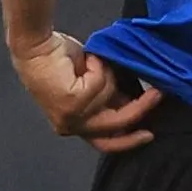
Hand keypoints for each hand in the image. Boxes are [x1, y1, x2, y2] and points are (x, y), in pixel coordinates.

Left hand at [10, 31, 158, 151]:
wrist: (34, 47)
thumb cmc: (58, 61)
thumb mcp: (89, 86)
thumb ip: (108, 99)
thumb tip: (131, 103)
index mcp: (73, 125)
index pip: (105, 143)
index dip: (129, 140)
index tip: (149, 134)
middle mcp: (70, 126)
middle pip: (116, 125)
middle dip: (139, 109)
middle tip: (157, 93)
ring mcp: (71, 115)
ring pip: (111, 94)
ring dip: (106, 72)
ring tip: (90, 61)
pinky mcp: (72, 101)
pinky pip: (101, 81)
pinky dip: (97, 64)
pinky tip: (84, 60)